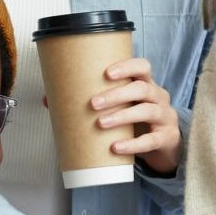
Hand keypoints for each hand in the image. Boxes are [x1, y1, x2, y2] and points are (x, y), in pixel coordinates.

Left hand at [89, 57, 180, 176]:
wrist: (163, 143)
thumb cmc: (136, 119)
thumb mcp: (123, 105)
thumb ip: (97, 100)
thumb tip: (50, 101)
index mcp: (146, 84)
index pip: (143, 67)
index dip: (127, 67)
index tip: (107, 74)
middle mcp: (158, 96)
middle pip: (141, 89)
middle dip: (116, 95)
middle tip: (93, 104)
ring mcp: (165, 116)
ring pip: (147, 111)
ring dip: (122, 116)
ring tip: (101, 123)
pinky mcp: (166, 137)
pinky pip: (151, 140)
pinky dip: (132, 144)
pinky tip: (116, 147)